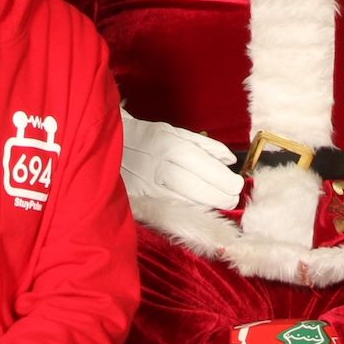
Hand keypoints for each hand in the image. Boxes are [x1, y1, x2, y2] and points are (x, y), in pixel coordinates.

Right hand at [120, 112, 244, 209]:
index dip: (224, 179)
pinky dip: (189, 213)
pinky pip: (171, 212)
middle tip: (232, 198)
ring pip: (186, 204)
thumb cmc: (145, 137)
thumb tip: (230, 160)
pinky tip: (198, 210)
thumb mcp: (174, 131)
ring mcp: (147, 188)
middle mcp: (158, 167)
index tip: (237, 184)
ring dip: (208, 207)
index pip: (203, 166)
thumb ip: (205, 145)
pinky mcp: (139, 202)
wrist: (106, 144)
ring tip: (219, 202)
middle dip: (221, 197)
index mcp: (168, 145)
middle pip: (197, 189)